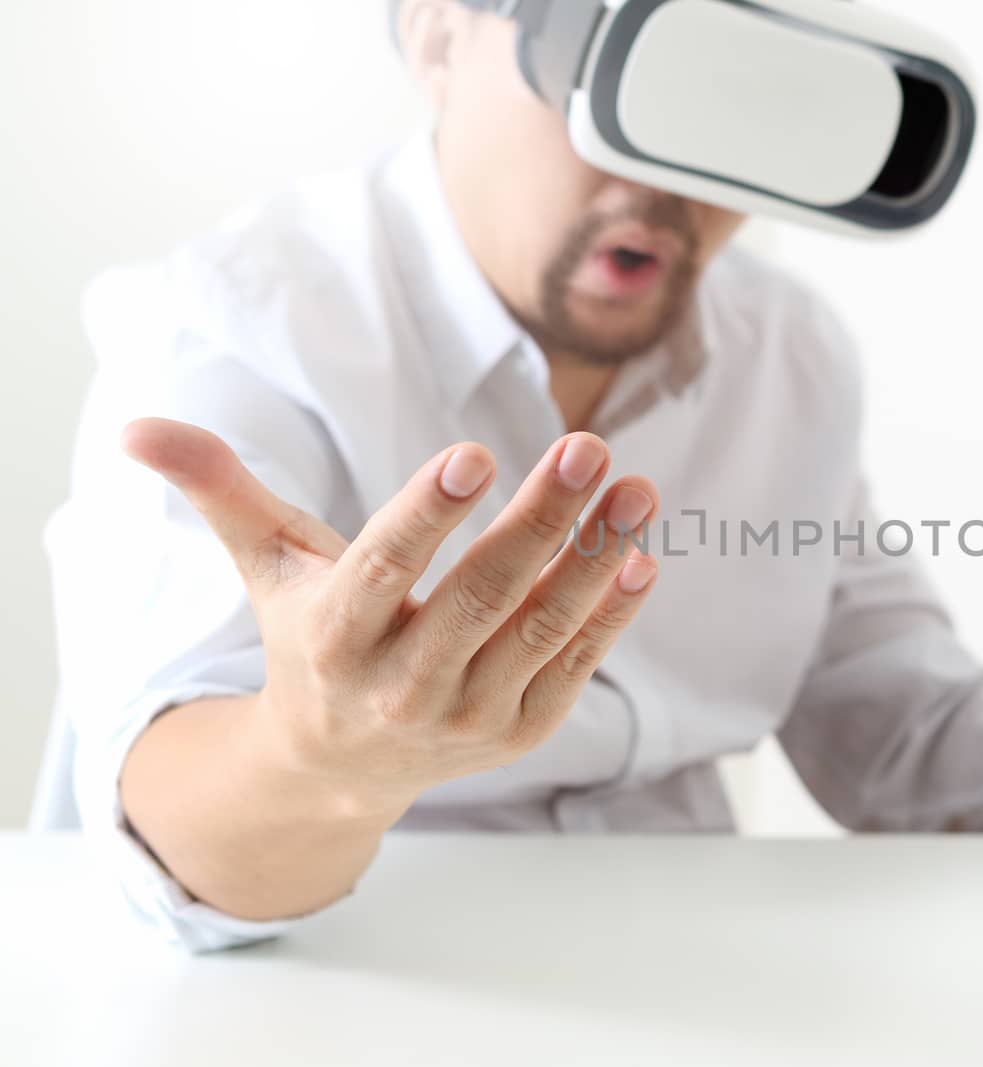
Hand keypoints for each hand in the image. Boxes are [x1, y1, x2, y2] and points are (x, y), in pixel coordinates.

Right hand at [122, 419, 660, 816]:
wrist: (341, 763)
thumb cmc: (308, 638)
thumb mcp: (266, 567)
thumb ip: (219, 494)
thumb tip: (136, 425)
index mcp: (334, 636)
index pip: (383, 570)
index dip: (428, 514)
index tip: (476, 452)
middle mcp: (400, 685)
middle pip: (479, 596)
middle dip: (539, 520)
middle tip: (587, 447)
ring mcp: (467, 716)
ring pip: (538, 630)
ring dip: (595, 559)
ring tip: (635, 489)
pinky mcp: (518, 730)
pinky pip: (572, 667)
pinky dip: (610, 616)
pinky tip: (641, 557)